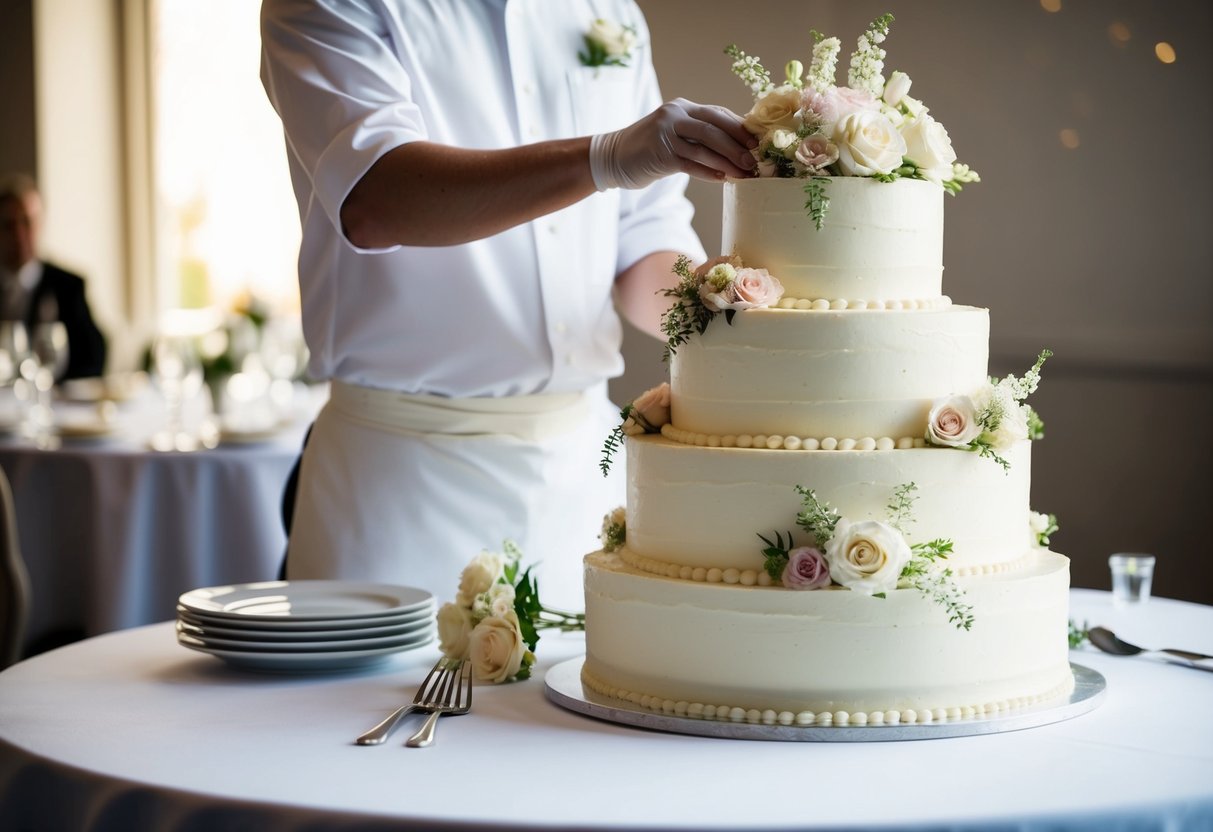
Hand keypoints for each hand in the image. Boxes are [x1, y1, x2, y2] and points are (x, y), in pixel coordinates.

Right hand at [589, 98, 756, 189]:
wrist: (613, 157)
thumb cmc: (649, 150)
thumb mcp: (674, 135)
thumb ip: (698, 135)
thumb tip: (735, 148)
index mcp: (682, 107)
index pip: (718, 113)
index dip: (739, 128)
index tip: (756, 143)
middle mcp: (675, 115)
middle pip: (714, 127)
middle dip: (737, 145)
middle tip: (754, 161)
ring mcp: (666, 133)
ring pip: (705, 146)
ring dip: (728, 162)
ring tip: (744, 174)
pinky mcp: (660, 153)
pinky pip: (691, 163)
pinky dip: (709, 171)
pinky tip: (722, 179)